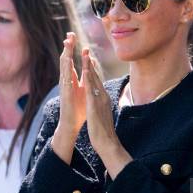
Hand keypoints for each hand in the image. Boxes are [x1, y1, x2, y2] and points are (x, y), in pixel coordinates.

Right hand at [57, 32, 85, 136]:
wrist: (72, 124)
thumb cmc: (78, 109)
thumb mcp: (84, 91)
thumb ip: (85, 80)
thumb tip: (89, 70)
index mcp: (72, 80)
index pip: (71, 61)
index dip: (72, 49)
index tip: (73, 37)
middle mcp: (66, 81)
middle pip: (66, 60)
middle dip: (68, 47)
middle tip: (69, 34)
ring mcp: (64, 86)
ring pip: (64, 67)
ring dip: (66, 54)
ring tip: (67, 42)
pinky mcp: (65, 93)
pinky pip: (66, 79)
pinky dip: (67, 69)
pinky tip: (68, 61)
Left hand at [82, 49, 130, 178]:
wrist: (107, 142)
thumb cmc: (104, 131)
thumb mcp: (102, 114)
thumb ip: (101, 106)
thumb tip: (101, 102)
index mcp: (103, 99)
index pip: (97, 82)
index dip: (92, 70)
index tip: (89, 59)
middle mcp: (103, 97)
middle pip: (96, 77)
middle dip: (91, 63)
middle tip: (87, 50)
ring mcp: (100, 100)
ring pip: (94, 80)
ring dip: (89, 66)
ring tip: (86, 54)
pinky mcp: (95, 105)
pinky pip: (91, 88)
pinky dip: (88, 78)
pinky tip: (85, 71)